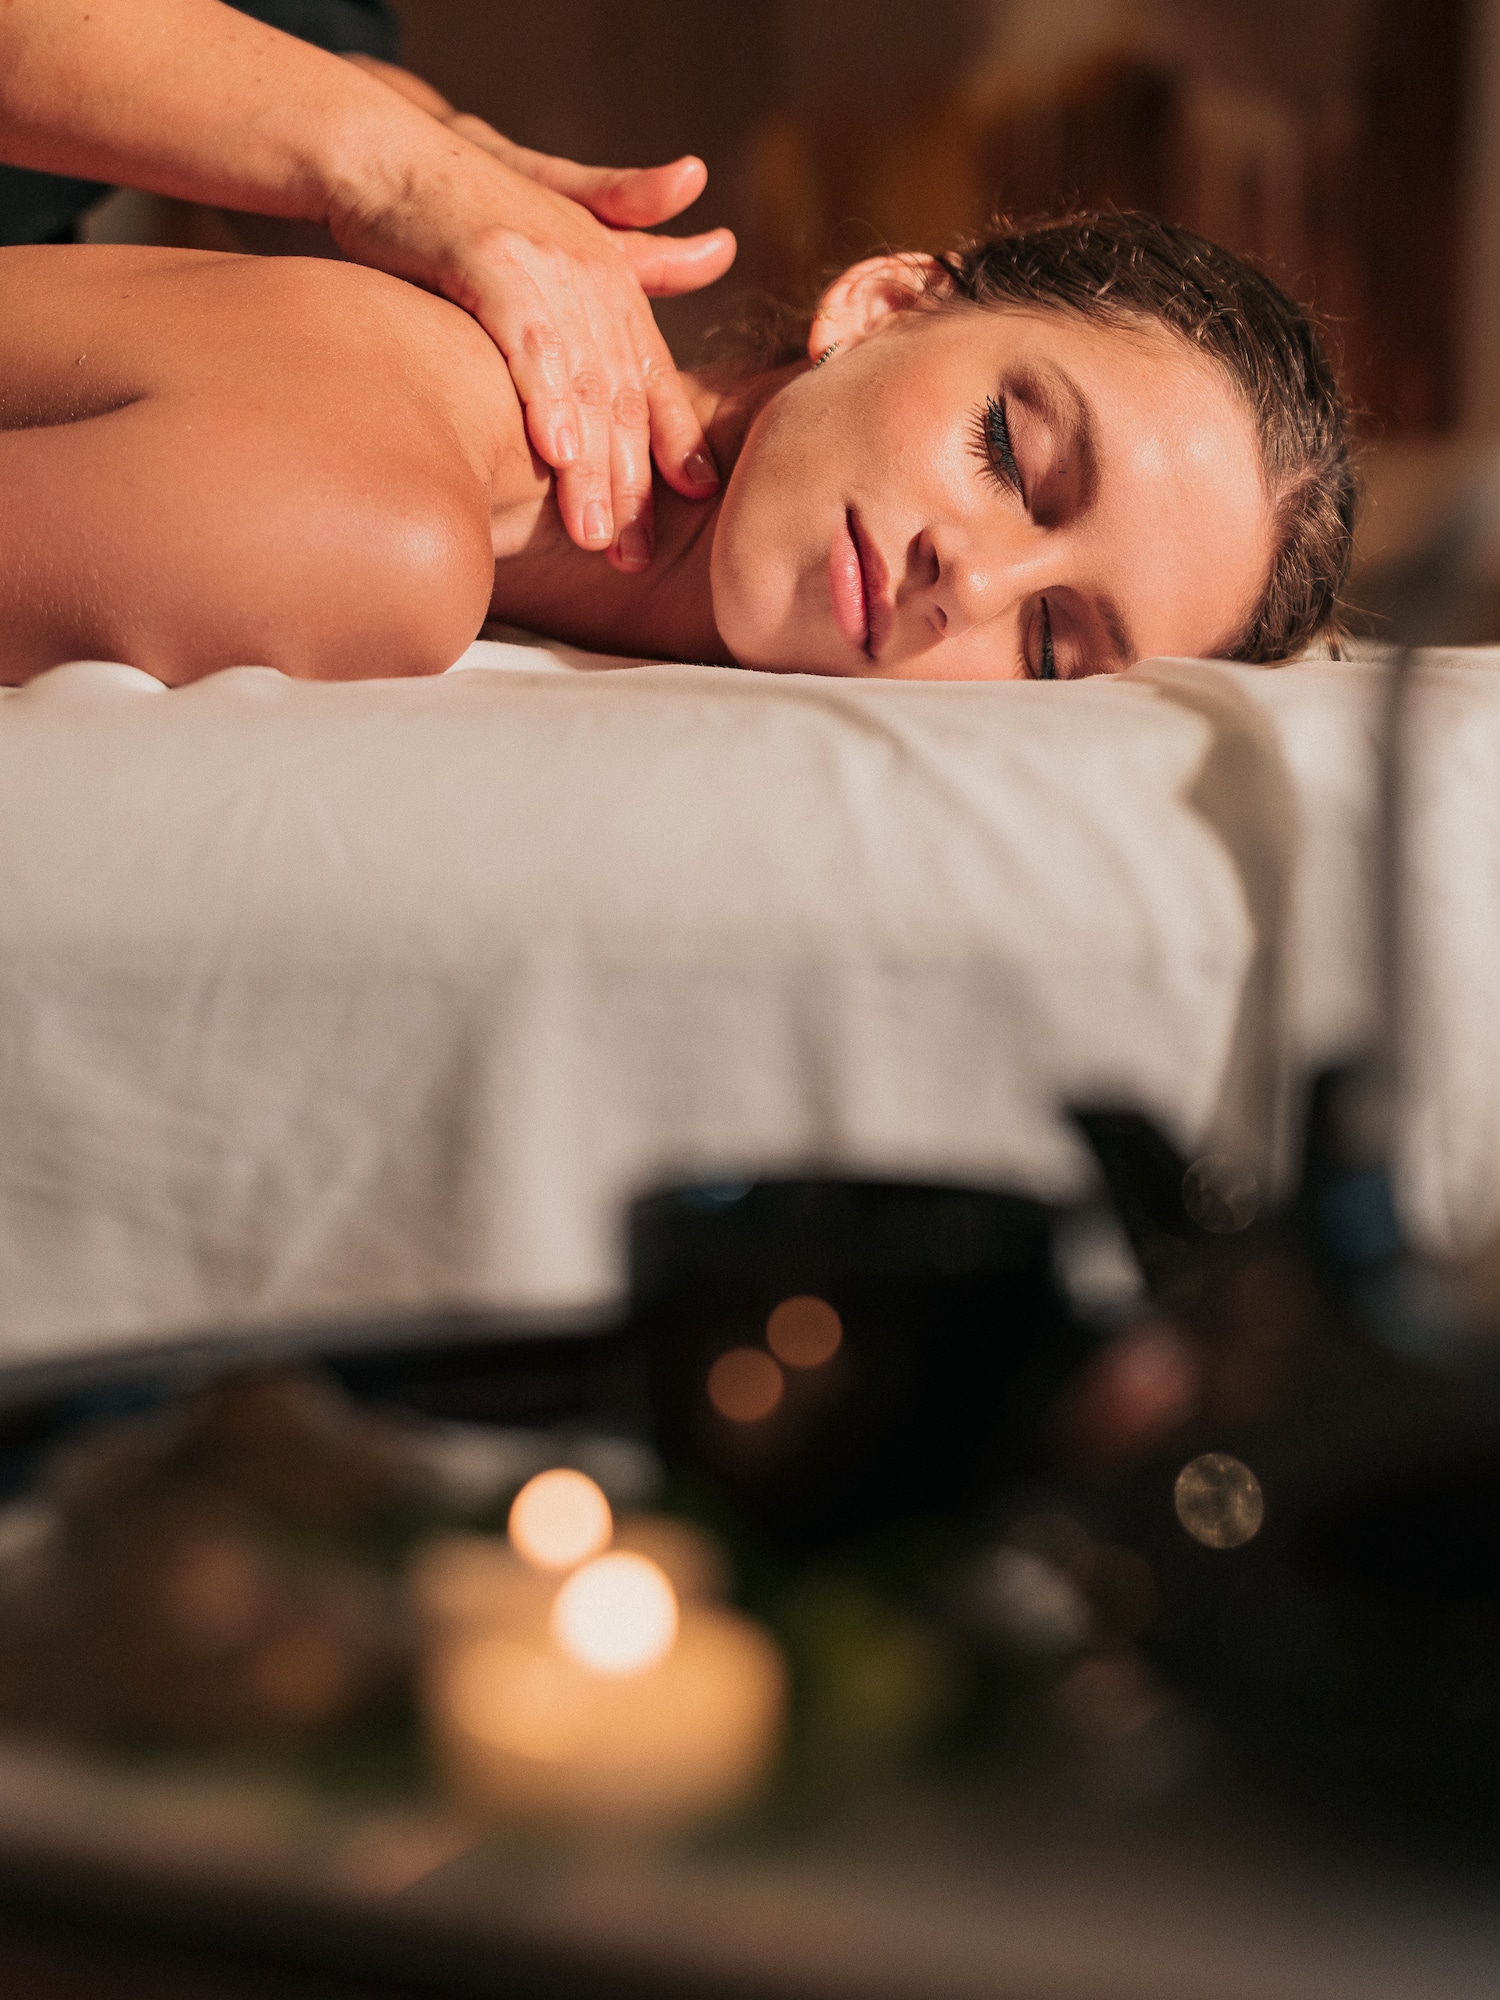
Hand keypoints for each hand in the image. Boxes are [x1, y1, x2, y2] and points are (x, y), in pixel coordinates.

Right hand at [336, 60, 735, 569]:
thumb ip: (637, 256)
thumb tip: (721, 250)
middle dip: (629, 482)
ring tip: (593, 534)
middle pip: (622, 394)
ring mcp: (546, 265)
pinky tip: (555, 454)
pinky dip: (543, 399)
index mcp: (611, 280)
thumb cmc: (466, 213)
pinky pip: (528, 343)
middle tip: (631, 554)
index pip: (653, 375)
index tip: (690, 505)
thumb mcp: (556, 246)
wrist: (384, 155)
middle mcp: (593, 272)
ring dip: (589, 466)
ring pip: (583, 381)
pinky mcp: (491, 257)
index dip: (674, 441)